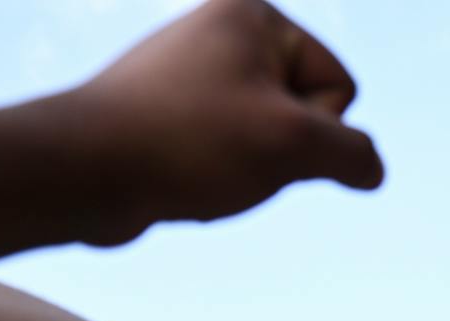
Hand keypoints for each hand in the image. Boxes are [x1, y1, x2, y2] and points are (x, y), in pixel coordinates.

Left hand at [55, 0, 383, 246]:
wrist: (79, 169)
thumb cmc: (185, 145)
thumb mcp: (292, 146)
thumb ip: (353, 154)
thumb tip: (370, 170)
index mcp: (255, 13)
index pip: (340, 87)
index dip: (313, 130)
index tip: (256, 132)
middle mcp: (223, 27)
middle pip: (306, 111)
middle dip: (280, 149)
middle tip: (224, 154)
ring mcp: (193, 66)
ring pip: (267, 136)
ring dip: (250, 167)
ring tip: (198, 167)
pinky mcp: (169, 106)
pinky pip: (227, 147)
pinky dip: (216, 171)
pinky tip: (181, 174)